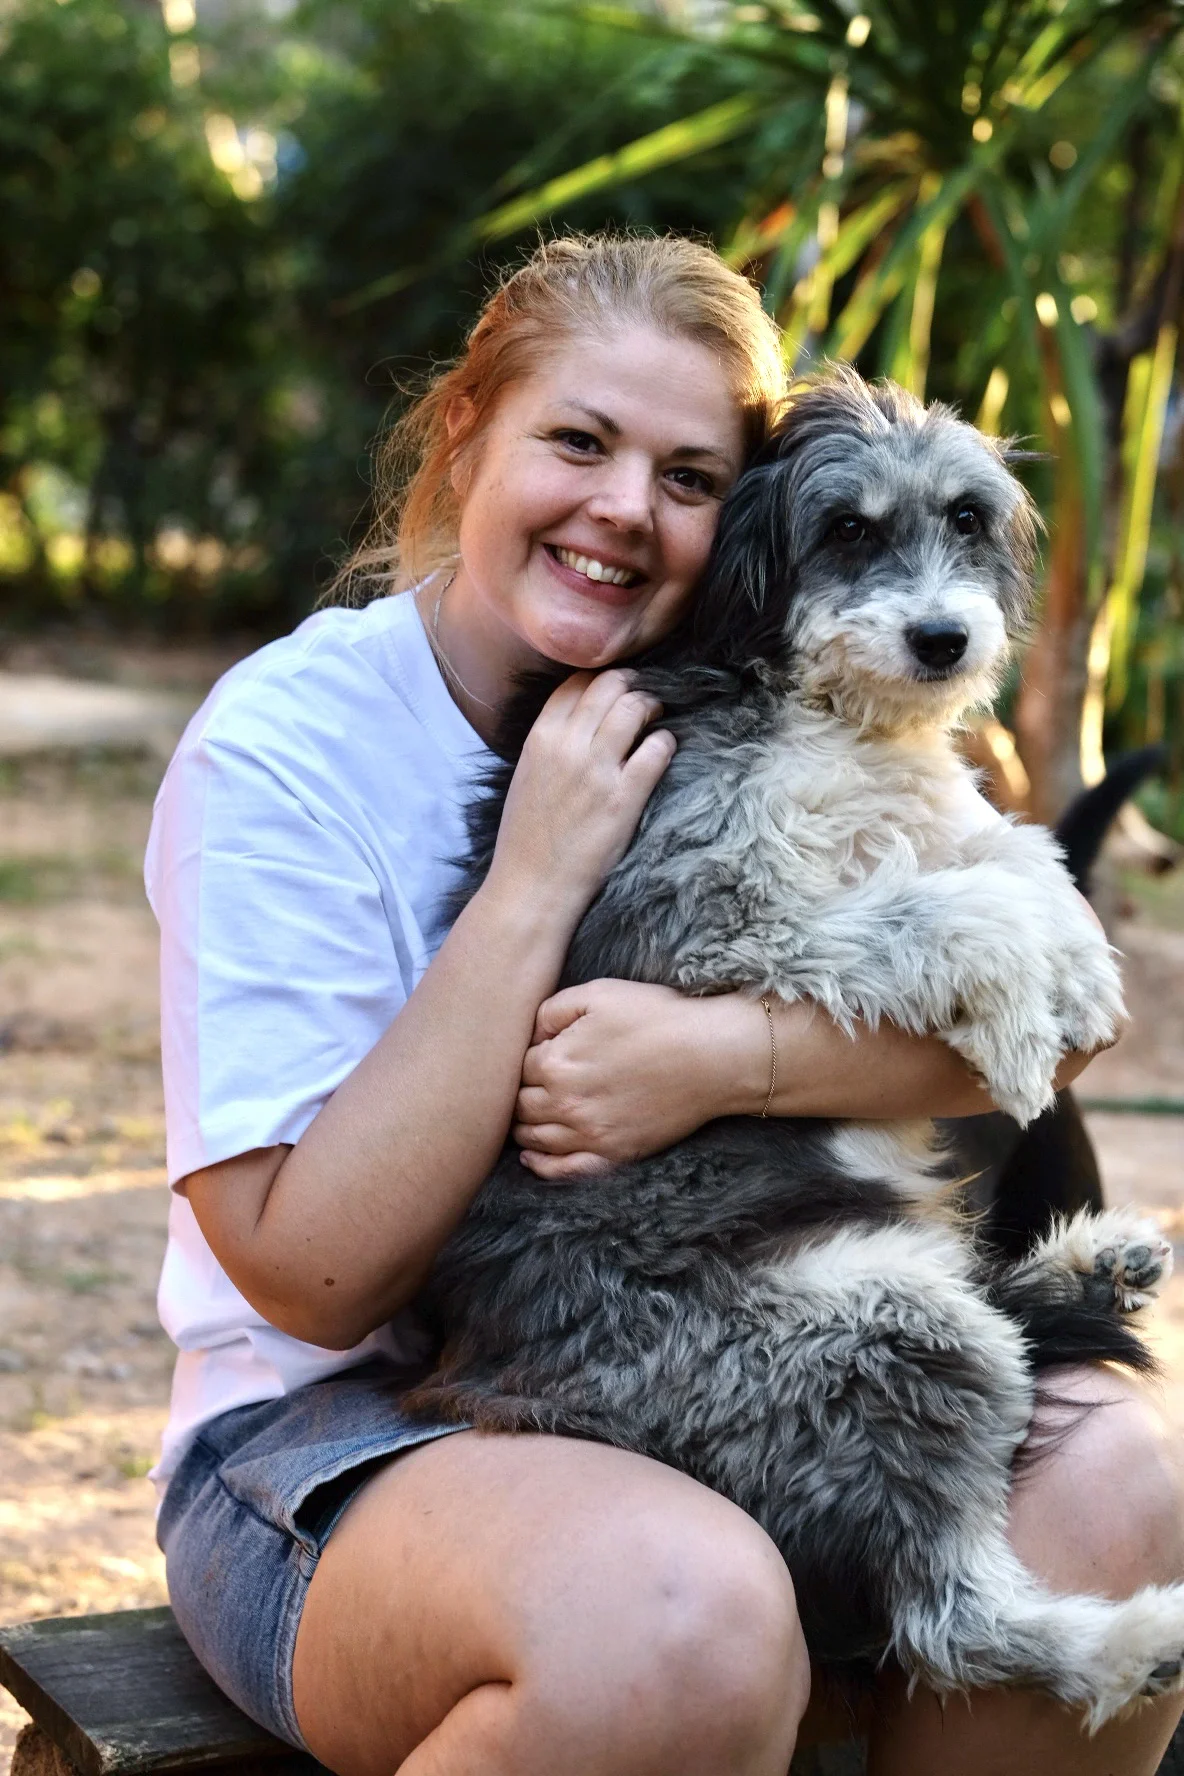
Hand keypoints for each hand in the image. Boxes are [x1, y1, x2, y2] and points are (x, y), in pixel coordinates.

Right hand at [486, 672, 675, 920]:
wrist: (532, 885)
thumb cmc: (528, 835)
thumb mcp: (527, 774)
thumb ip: (551, 740)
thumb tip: (582, 717)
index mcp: (540, 738)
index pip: (576, 682)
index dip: (601, 677)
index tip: (616, 687)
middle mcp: (568, 746)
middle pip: (609, 685)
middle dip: (632, 685)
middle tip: (644, 697)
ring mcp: (598, 771)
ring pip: (634, 708)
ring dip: (652, 706)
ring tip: (657, 718)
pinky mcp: (625, 797)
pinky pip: (657, 749)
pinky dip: (666, 742)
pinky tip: (664, 749)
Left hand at [513, 979, 733, 1179]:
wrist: (712, 1056)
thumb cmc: (659, 1018)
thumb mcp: (599, 993)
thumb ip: (552, 1010)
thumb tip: (530, 1034)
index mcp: (555, 1062)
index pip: (517, 1067)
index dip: (523, 1058)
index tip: (533, 1053)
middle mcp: (564, 1103)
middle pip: (520, 1105)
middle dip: (517, 1094)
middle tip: (523, 1086)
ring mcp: (589, 1134)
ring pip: (534, 1138)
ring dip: (523, 1127)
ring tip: (523, 1117)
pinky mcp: (612, 1154)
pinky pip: (564, 1170)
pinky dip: (542, 1166)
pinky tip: (532, 1157)